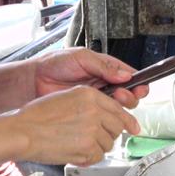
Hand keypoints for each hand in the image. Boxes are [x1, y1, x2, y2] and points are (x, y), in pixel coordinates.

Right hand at [10, 86, 141, 166]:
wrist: (23, 132)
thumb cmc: (37, 116)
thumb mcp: (66, 98)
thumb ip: (90, 104)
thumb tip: (107, 114)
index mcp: (90, 95)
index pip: (119, 108)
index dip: (128, 120)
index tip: (133, 127)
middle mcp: (94, 110)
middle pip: (117, 127)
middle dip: (108, 135)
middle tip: (93, 139)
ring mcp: (92, 129)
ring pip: (108, 143)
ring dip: (96, 147)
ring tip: (77, 144)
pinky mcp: (88, 147)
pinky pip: (98, 156)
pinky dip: (88, 158)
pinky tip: (75, 153)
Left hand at [32, 48, 148, 107]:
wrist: (34, 81)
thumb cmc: (55, 64)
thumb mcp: (82, 58)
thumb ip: (104, 66)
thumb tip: (125, 75)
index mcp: (106, 68)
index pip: (129, 76)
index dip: (138, 83)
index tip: (140, 88)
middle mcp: (104, 84)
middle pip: (128, 93)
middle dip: (130, 95)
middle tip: (121, 95)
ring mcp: (97, 99)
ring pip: (118, 106)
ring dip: (120, 107)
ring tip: (112, 102)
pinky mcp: (88, 111)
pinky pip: (103, 116)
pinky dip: (108, 117)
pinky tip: (104, 115)